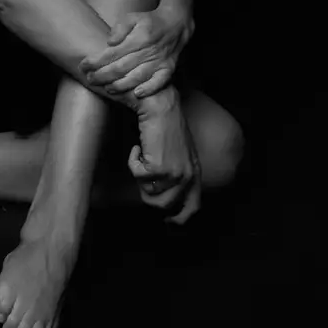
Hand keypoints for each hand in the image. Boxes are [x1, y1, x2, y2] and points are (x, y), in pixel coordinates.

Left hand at [78, 6, 192, 101]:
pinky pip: (159, 81)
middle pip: (121, 67)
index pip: (112, 53)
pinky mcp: (168, 69)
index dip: (96, 61)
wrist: (176, 24)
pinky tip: (137, 94)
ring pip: (137, 77)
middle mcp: (149, 50)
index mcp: (138, 37)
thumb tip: (109, 42)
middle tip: (89, 79)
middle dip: (102, 75)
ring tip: (106, 89)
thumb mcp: (133, 17)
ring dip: (121, 85)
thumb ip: (120, 27)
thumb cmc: (149, 21)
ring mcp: (159, 61)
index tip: (83, 65)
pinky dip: (149, 89)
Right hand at [129, 91, 201, 225]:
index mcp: (195, 173)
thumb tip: (164, 199)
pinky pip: (136, 175)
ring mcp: (174, 174)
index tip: (167, 220)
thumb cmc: (167, 126)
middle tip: (142, 175)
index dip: (179, 218)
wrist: (161, 107)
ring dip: (139, 174)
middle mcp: (187, 177)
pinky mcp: (158, 168)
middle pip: (163, 205)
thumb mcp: (181, 154)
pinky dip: (132, 160)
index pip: (192, 208)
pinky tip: (137, 147)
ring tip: (142, 155)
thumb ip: (178, 174)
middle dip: (147, 193)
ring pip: (147, 192)